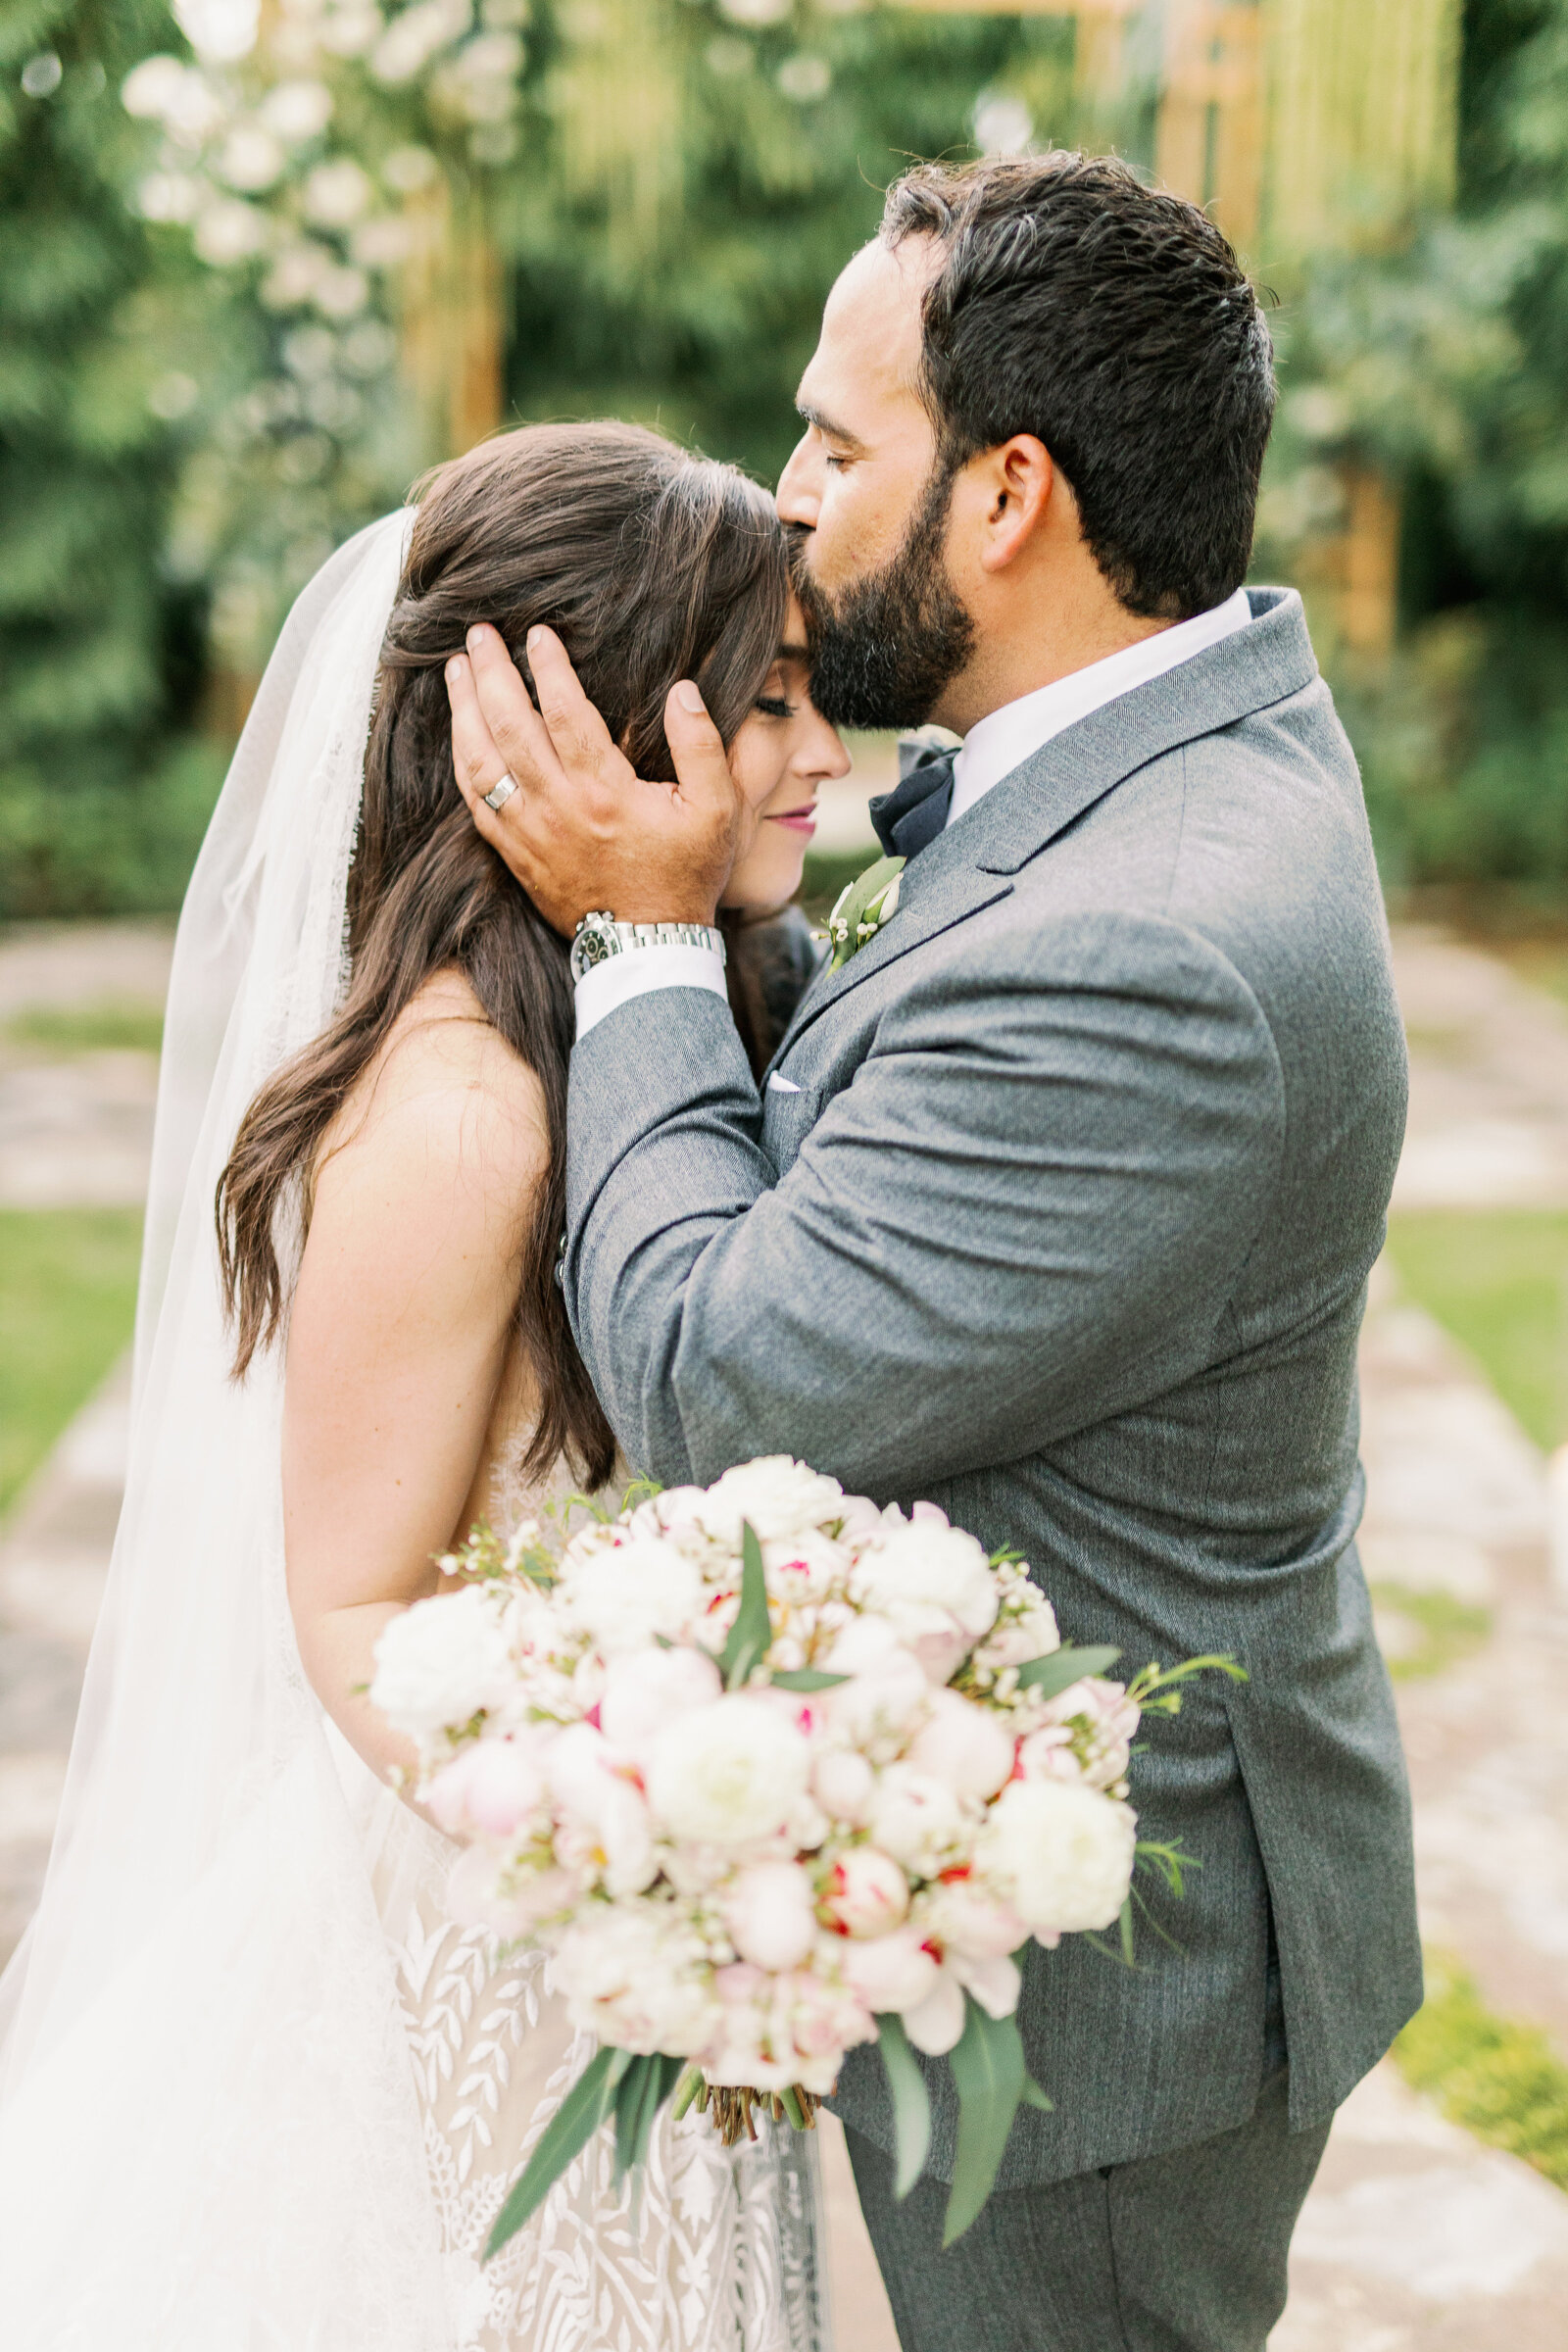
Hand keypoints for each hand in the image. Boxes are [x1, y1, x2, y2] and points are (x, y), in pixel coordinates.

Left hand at [445, 623, 749, 933]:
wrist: (649, 947)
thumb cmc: (685, 876)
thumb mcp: (717, 812)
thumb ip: (703, 747)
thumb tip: (682, 691)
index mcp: (605, 792)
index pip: (566, 712)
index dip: (549, 667)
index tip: (537, 633)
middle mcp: (558, 809)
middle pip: (511, 727)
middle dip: (491, 674)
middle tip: (478, 635)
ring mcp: (530, 833)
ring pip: (481, 763)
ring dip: (464, 712)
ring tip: (456, 671)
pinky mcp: (515, 855)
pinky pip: (475, 802)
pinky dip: (461, 762)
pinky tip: (458, 733)